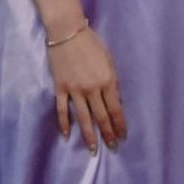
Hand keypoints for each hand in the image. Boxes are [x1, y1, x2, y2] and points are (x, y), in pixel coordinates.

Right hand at [48, 25, 125, 152]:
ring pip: (84, 118)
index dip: (120, 124)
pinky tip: (67, 136)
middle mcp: (92, 88)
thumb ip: (113, 81)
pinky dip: (64, 124)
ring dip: (89, 136)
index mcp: (107, 80)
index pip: (115, 109)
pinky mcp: (60, 88)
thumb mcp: (109, 60)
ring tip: (93, 150)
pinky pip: (63, 110)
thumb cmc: (91, 43)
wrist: (66, 32)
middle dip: (108, 134)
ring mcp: (75, 90)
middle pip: (101, 117)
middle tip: (113, 148)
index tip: (123, 137)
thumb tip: (115, 99)